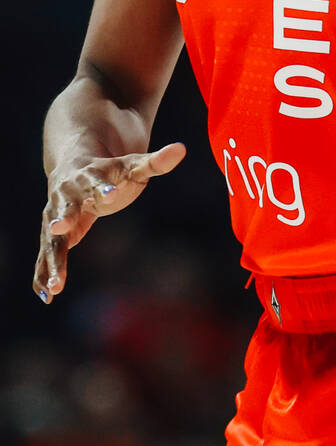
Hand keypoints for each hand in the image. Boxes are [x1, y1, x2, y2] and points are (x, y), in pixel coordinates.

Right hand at [33, 142, 185, 303]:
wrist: (74, 167)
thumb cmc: (109, 170)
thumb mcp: (133, 165)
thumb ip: (155, 161)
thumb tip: (182, 149)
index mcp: (88, 176)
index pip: (96, 181)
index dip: (102, 188)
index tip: (108, 195)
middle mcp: (66, 195)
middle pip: (64, 207)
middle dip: (61, 217)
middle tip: (58, 228)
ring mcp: (54, 215)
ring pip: (51, 239)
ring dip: (52, 261)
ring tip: (55, 286)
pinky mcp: (51, 234)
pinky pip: (45, 255)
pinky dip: (43, 273)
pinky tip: (45, 296)